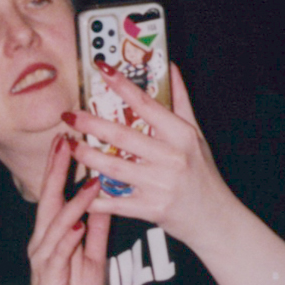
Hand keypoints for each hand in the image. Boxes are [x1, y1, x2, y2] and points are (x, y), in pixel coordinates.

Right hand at [20, 134, 111, 284]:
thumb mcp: (92, 260)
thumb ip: (97, 233)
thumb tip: (107, 203)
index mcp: (56, 236)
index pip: (58, 195)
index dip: (63, 168)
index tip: (71, 139)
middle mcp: (45, 243)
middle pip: (49, 200)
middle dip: (57, 171)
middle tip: (66, 141)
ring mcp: (44, 260)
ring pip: (55, 222)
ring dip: (72, 201)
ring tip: (89, 180)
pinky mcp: (47, 279)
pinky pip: (58, 254)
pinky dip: (68, 236)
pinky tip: (80, 223)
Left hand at [67, 64, 231, 249]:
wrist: (213, 217)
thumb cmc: (202, 172)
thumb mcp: (196, 133)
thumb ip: (180, 100)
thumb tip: (170, 67)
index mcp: (182, 135)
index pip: (147, 104)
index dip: (123, 85)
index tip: (102, 69)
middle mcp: (172, 158)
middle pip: (123, 136)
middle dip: (91, 124)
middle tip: (70, 115)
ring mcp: (160, 185)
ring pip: (113, 167)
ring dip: (87, 155)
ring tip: (70, 145)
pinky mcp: (150, 209)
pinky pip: (114, 202)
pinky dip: (94, 197)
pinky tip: (78, 187)